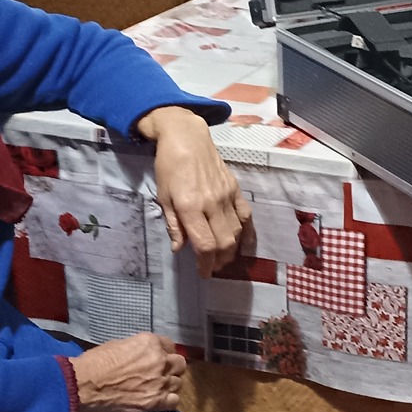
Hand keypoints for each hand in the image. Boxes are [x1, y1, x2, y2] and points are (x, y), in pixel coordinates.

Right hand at [70, 332, 186, 411]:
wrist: (84, 386)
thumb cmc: (95, 363)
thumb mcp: (118, 345)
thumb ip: (139, 349)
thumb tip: (144, 354)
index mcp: (150, 343)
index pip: (170, 345)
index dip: (164, 353)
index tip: (158, 359)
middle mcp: (160, 360)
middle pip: (179, 364)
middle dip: (171, 367)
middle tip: (159, 374)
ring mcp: (160, 382)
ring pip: (178, 382)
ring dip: (169, 384)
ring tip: (157, 388)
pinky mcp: (156, 402)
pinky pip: (174, 400)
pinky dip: (168, 400)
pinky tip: (158, 400)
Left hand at [136, 106, 253, 275]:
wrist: (187, 137)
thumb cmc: (169, 167)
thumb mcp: (163, 196)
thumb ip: (173, 224)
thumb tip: (179, 248)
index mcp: (190, 207)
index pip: (204, 244)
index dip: (205, 264)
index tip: (203, 273)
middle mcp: (211, 203)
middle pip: (223, 242)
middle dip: (219, 261)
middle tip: (213, 268)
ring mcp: (226, 196)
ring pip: (236, 231)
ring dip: (232, 250)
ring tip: (224, 258)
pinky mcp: (235, 189)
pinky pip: (246, 215)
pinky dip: (248, 232)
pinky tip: (246, 243)